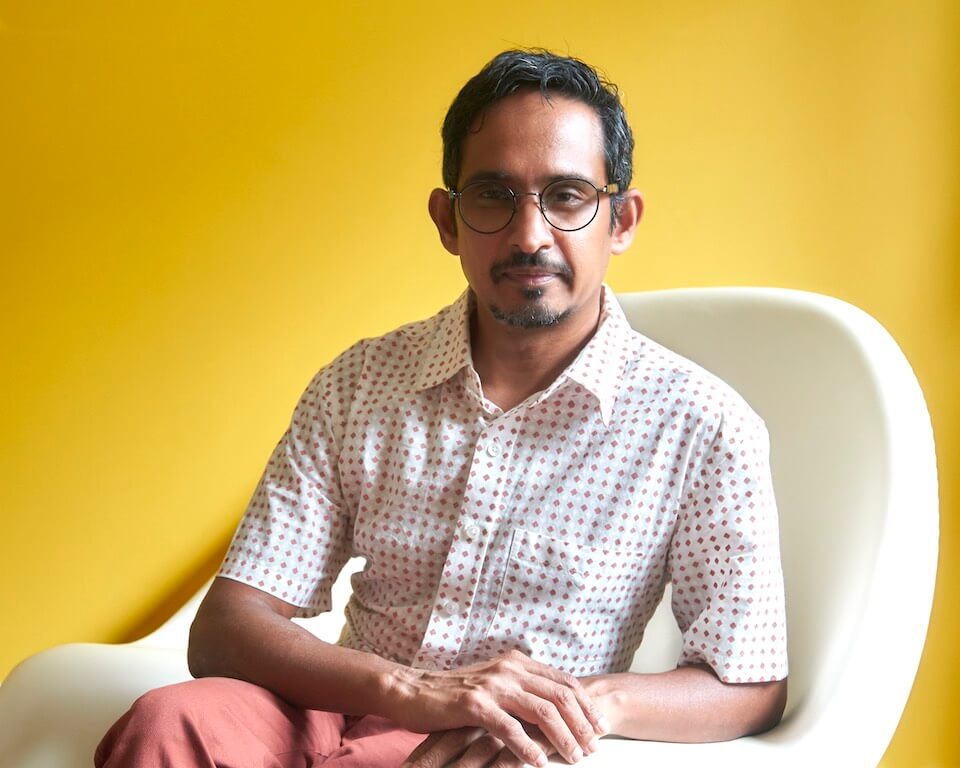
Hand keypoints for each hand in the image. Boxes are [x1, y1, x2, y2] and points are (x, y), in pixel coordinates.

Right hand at [385, 650, 608, 765]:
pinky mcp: (474, 705)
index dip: (587, 705)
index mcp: (517, 662)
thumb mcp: (494, 685)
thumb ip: (521, 690)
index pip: (564, 682)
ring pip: (541, 711)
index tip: (601, 727)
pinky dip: (527, 747)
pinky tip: (537, 762)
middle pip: (560, 695)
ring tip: (575, 757)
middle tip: (595, 747)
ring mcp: (493, 685)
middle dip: (582, 723)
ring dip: (562, 737)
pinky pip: (510, 728)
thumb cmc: (454, 694)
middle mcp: (509, 668)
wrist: (412, 691)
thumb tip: (554, 710)